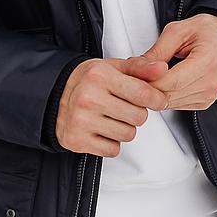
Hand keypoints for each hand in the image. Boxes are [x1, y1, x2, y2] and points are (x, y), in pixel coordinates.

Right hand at [54, 55, 169, 156]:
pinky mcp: (77, 140)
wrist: (54, 95)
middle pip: (138, 117)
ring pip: (127, 135)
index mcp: (100, 76)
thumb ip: (140, 68)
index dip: (156, 99)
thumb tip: (162, 68)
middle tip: (125, 107)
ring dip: (125, 128)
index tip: (157, 100)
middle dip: (137, 113)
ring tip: (112, 117)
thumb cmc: (89, 80)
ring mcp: (81, 120)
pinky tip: (101, 129)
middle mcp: (89, 98)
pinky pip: (112, 150)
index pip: (143, 93)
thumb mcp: (113, 67)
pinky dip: (111, 143)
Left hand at [136, 15, 216, 111]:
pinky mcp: (203, 103)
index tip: (133, 72)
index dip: (148, 80)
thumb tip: (138, 68)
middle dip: (146, 87)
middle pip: (169, 95)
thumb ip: (157, 51)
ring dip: (153, 93)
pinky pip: (175, 105)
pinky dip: (163, 95)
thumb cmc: (203, 31)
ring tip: (146, 76)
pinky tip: (159, 82)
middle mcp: (211, 83)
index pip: (171, 82)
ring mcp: (208, 96)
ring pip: (169, 104)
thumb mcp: (176, 31)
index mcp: (207, 61)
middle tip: (133, 74)